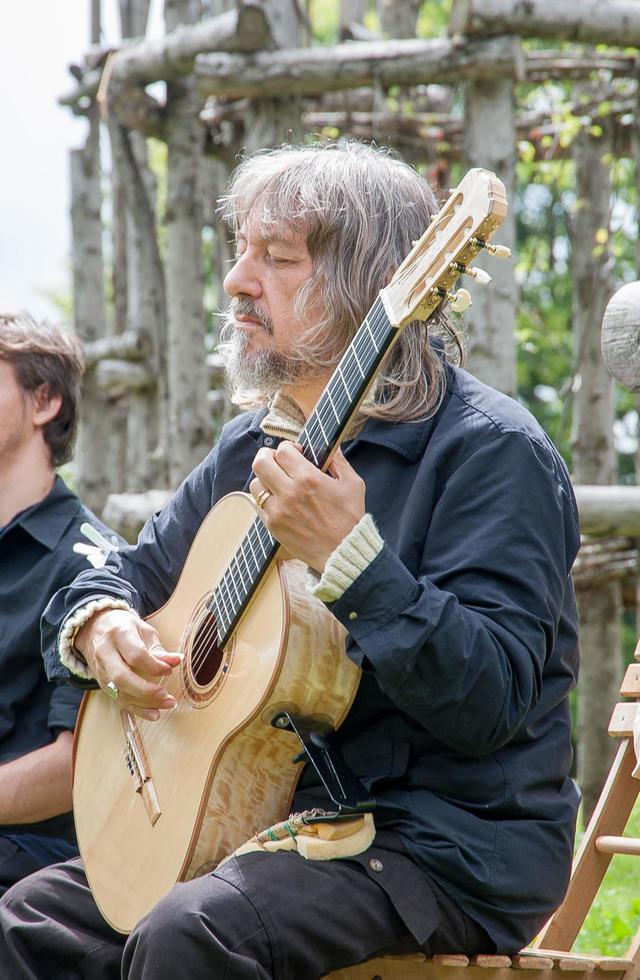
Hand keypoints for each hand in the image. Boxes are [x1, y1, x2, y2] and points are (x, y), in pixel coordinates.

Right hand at [75, 609, 181, 720]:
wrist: (94, 628)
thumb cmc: (123, 628)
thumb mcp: (142, 630)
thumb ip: (157, 648)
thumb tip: (176, 661)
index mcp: (119, 634)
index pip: (135, 655)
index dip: (154, 666)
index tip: (169, 670)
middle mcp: (105, 653)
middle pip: (122, 677)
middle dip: (146, 690)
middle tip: (166, 695)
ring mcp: (101, 670)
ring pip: (118, 692)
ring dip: (144, 703)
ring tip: (166, 704)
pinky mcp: (101, 683)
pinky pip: (118, 700)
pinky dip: (137, 709)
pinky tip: (154, 713)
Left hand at [250, 442, 365, 572]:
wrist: (342, 552)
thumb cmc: (350, 519)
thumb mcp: (352, 484)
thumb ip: (339, 461)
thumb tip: (331, 445)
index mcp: (308, 478)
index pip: (283, 451)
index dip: (288, 447)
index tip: (296, 452)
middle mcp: (289, 493)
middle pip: (260, 463)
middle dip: (267, 456)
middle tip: (277, 461)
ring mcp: (278, 510)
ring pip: (255, 484)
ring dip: (265, 479)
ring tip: (278, 482)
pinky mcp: (273, 525)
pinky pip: (258, 505)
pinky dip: (266, 499)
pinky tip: (279, 500)